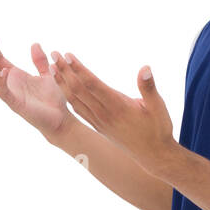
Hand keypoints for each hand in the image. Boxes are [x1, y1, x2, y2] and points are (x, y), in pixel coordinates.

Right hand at [0, 32, 71, 135]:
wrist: (61, 118)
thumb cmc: (53, 99)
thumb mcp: (47, 74)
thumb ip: (39, 61)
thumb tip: (34, 44)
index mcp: (15, 76)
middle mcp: (9, 85)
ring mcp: (11, 95)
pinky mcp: (16, 104)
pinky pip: (4, 93)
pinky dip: (2, 82)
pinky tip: (4, 70)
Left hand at [49, 52, 175, 171]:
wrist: (153, 155)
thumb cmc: (158, 129)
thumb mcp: (158, 107)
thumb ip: (149, 87)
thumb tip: (145, 68)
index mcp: (117, 106)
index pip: (92, 84)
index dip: (78, 69)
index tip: (67, 55)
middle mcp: (104, 114)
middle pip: (79, 89)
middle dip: (65, 71)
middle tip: (54, 54)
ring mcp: (98, 121)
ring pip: (74, 99)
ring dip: (62, 82)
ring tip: (51, 67)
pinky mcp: (97, 126)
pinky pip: (78, 109)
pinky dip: (67, 96)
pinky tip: (62, 87)